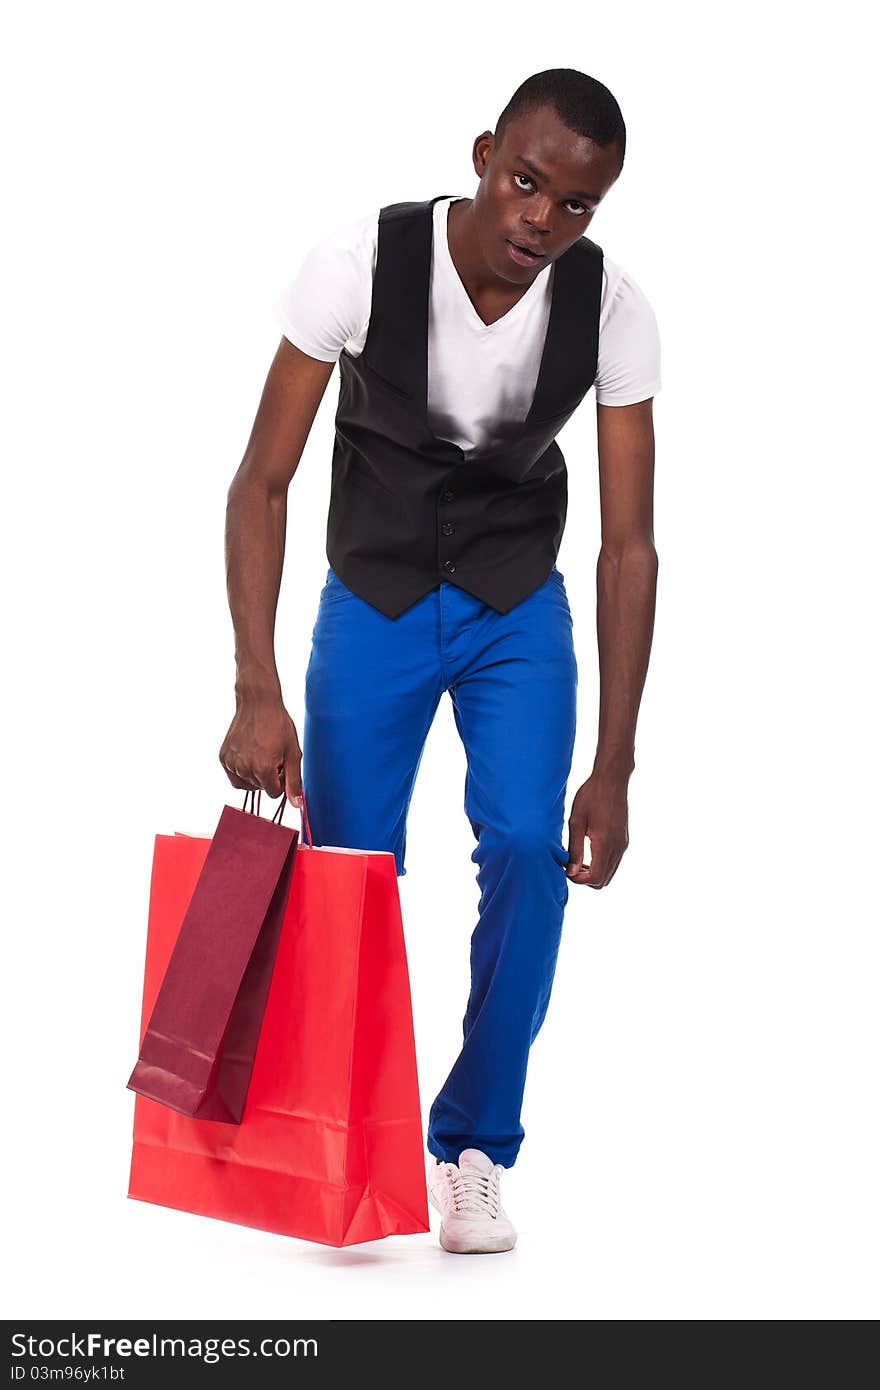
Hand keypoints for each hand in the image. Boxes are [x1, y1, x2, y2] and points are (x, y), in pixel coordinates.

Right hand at [219, 693, 303, 804]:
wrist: (258, 702)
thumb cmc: (279, 725)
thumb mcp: (293, 753)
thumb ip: (294, 781)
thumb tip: (296, 805)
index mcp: (263, 768)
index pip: (274, 793)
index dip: (281, 780)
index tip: (282, 764)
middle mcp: (244, 768)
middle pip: (260, 788)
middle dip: (268, 776)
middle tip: (272, 754)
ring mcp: (231, 762)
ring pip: (246, 784)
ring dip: (255, 774)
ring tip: (261, 753)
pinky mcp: (223, 757)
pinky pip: (233, 776)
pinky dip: (242, 770)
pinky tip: (249, 754)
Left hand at [565, 770, 629, 887]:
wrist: (612, 779)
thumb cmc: (591, 796)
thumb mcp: (576, 822)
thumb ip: (574, 849)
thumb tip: (571, 871)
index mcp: (605, 843)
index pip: (595, 877)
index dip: (579, 880)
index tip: (566, 870)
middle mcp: (618, 847)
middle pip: (603, 880)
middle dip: (585, 879)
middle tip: (570, 866)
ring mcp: (623, 844)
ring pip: (609, 873)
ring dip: (593, 873)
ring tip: (577, 860)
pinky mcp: (624, 840)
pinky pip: (614, 862)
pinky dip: (600, 865)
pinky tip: (587, 853)